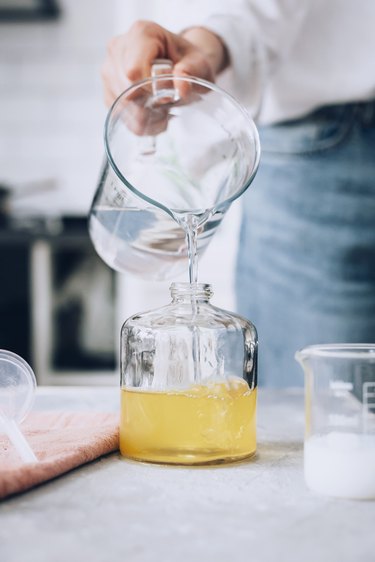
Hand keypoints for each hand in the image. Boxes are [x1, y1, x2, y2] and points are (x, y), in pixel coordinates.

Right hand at [101, 20, 227, 106]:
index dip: (151, 91)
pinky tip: (153, 114)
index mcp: (141, 34)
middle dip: (150, 106)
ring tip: (163, 110)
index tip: (169, 95)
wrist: (180, 65)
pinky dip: (141, 123)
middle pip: (126, 92)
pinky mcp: (108, 90)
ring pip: (123, 107)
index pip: (133, 71)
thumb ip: (192, 73)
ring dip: (147, 117)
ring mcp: (109, 69)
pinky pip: (121, 116)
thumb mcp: (199, 64)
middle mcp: (118, 48)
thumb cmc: (188, 62)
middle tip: (169, 105)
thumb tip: (182, 88)